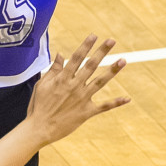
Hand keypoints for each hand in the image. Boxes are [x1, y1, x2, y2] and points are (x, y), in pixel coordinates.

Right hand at [0, 34, 130, 165]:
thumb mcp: (42, 85)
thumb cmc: (39, 106)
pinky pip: (103, 106)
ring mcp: (82, 99)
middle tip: (112, 41)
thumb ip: (54, 70)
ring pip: (100, 82)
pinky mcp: (86, 112)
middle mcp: (74, 86)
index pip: (76, 58)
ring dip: (112, 71)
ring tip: (123, 60)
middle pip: (90, 66)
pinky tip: (127, 98)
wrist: (40, 128)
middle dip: (101, 52)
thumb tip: (60, 54)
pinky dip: (116, 103)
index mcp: (62, 78)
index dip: (86, 46)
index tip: (94, 36)